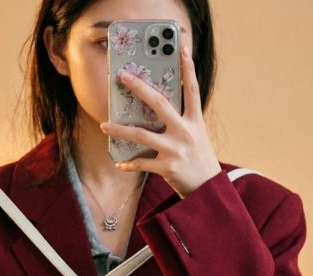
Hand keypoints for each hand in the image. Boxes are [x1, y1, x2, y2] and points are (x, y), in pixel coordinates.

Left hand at [99, 46, 221, 197]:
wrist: (208, 189)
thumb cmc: (199, 159)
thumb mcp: (196, 136)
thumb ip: (181, 122)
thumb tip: (157, 110)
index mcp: (195, 122)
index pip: (192, 90)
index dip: (188, 69)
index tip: (182, 49)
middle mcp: (185, 132)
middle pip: (160, 104)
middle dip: (140, 88)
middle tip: (123, 77)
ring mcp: (175, 150)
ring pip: (142, 135)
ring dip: (120, 130)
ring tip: (104, 126)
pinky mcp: (167, 167)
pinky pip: (141, 163)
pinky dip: (129, 163)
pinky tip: (119, 162)